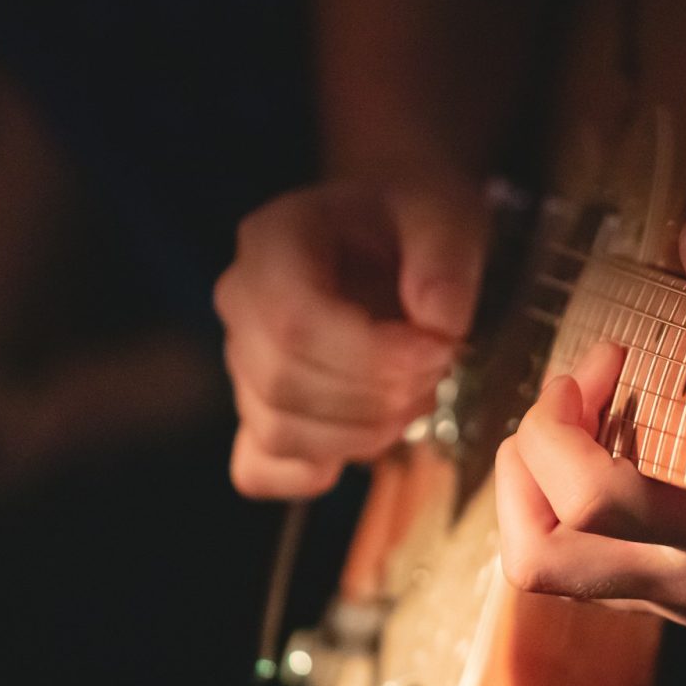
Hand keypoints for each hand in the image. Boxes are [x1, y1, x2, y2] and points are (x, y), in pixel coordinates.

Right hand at [214, 178, 487, 497]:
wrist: (394, 236)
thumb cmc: (412, 224)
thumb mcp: (445, 213)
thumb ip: (445, 258)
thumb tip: (437, 324)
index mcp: (272, 241)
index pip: (295, 322)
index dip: (373, 355)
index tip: (440, 350)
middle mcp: (240, 302)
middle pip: (285, 382)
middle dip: (377, 396)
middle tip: (438, 370)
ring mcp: (242, 362)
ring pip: (278, 431)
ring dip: (363, 434)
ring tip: (416, 394)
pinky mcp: (258, 410)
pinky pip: (260, 470)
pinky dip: (316, 471)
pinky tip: (370, 435)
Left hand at [494, 219, 685, 626]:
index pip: (590, 500)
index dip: (564, 421)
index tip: (606, 360)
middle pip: (538, 558)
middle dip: (523, 467)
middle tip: (567, 402)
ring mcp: (685, 605)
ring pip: (550, 571)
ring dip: (537, 490)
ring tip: (579, 425)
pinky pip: (588, 569)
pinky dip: (569, 509)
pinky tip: (618, 451)